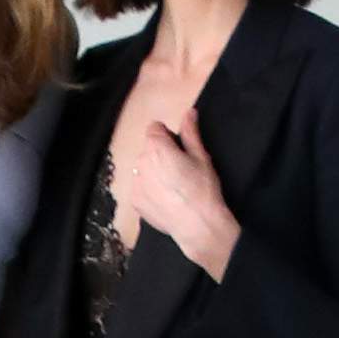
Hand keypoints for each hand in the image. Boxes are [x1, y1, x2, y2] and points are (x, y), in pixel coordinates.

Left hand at [129, 101, 239, 281]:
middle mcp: (140, 162)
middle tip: (181, 170)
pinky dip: (150, 191)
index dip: (168, 136)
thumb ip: (191, 132)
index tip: (180, 149)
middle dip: (161, 154)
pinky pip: (141, 188)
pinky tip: (167, 200)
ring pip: (143, 169)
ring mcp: (135, 184)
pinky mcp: (135, 202)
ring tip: (173, 188)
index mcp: (156, 147)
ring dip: (154, 172)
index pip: (155, 128)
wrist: (198, 225)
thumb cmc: (203, 189)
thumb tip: (189, 112)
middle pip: (148, 149)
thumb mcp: (201, 157)